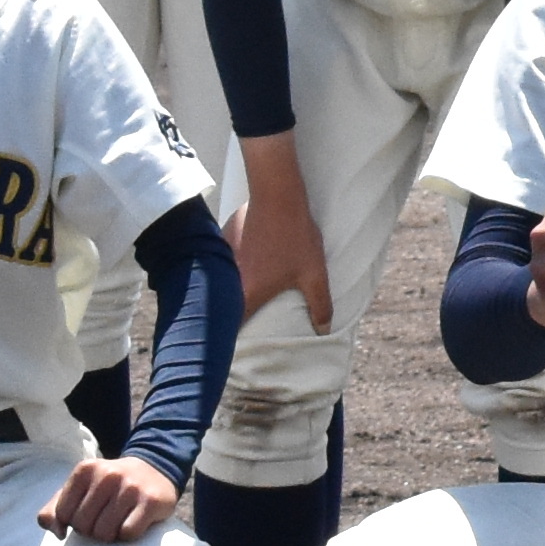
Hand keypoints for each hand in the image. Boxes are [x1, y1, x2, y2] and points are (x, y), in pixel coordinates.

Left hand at [42, 453, 182, 543]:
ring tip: (118, 522)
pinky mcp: (151, 501)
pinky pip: (128, 533)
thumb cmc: (110, 486)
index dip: (74, 521)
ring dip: (110, 535)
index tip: (89, 512)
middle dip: (92, 530)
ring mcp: (131, 487)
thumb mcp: (80, 489)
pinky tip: (134, 522)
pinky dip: (129, 536)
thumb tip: (58, 533)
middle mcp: (108, 474)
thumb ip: (54, 509)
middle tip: (105, 519)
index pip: (63, 514)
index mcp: (85, 469)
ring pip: (104, 533)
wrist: (156, 469)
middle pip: (83, 526)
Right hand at [227, 135, 334, 333]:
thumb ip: (319, 304)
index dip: (231, 342)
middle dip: (228, 320)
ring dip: (228, 294)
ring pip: (221, 286)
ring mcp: (222, 261)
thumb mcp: (313, 273)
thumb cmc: (295, 236)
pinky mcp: (222, 244)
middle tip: (238, 328)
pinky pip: (223, 266)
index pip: (231, 329)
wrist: (277, 194)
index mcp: (246, 295)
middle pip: (223, 309)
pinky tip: (244, 269)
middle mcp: (227, 281)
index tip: (235, 351)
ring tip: (238, 301)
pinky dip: (229, 272)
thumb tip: (323, 329)